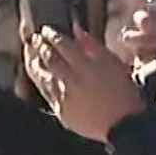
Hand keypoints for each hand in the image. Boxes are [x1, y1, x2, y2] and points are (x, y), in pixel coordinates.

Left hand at [31, 27, 146, 142]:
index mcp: (86, 66)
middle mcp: (72, 81)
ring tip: (31, 55)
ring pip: (42, 77)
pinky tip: (41, 77)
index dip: (51, 35)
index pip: (61, 44)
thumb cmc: (124, 93)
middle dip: (39, 47)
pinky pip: (47, 94)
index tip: (46, 30)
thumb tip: (75, 29)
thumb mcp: (113, 63)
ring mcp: (64, 98)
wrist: (124, 125)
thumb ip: (93, 45)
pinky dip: (41, 83)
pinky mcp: (62, 112)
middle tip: (35, 39)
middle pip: (48, 59)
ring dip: (34, 64)